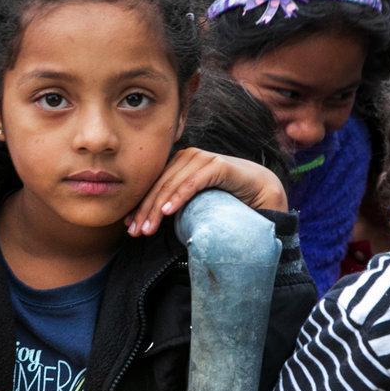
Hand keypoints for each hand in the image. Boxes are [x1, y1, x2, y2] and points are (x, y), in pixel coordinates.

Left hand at [125, 147, 285, 236]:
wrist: (261, 191)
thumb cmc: (226, 198)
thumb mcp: (195, 202)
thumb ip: (175, 204)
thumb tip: (148, 222)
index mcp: (178, 164)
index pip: (153, 186)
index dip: (140, 206)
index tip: (128, 227)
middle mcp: (188, 157)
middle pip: (159, 186)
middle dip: (145, 211)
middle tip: (134, 233)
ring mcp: (202, 159)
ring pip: (172, 185)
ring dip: (157, 208)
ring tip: (148, 229)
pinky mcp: (217, 165)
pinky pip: (193, 183)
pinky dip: (179, 197)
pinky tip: (167, 211)